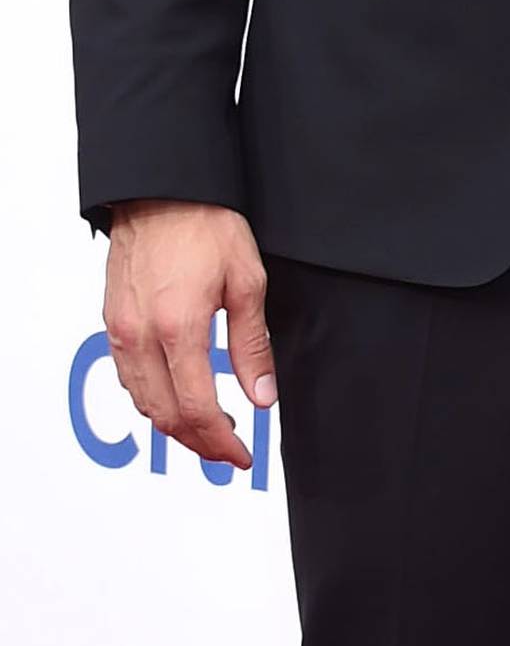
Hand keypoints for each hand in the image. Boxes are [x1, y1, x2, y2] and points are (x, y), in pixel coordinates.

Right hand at [103, 201, 274, 470]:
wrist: (160, 191)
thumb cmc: (204, 225)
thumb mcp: (247, 282)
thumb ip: (252, 346)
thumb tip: (262, 395)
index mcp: (179, 328)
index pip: (198, 409)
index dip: (221, 442)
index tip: (241, 453)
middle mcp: (141, 335)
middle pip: (166, 416)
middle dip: (199, 443)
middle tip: (228, 451)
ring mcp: (121, 330)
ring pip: (142, 402)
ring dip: (175, 426)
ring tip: (209, 429)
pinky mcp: (112, 322)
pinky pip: (128, 378)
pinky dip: (152, 400)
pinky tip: (176, 398)